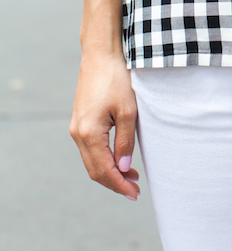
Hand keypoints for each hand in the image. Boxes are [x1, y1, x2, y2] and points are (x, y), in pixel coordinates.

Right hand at [70, 52, 139, 199]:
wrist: (100, 55)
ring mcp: (76, 127)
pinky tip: (119, 159)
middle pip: (94, 170)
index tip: (135, 194)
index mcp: (88, 134)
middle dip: (114, 182)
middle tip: (135, 190)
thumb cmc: (117, 80)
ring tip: (131, 177)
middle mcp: (77, 134)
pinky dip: (104, 158)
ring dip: (110, 171)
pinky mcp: (80, 121)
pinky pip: (90, 149)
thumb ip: (125, 142)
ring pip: (91, 160)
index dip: (119, 185)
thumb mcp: (128, 111)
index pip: (104, 170)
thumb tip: (125, 167)